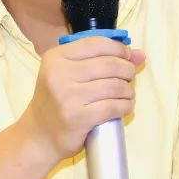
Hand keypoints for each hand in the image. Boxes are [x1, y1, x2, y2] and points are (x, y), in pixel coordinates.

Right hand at [18, 36, 144, 161]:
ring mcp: (67, 96)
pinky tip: (124, 106)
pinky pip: (113, 106)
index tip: (127, 57)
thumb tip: (140, 54)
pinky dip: (125, 106)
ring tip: (126, 94)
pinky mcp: (77, 117)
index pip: (97, 43)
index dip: (119, 48)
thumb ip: (103, 60)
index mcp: (56, 57)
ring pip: (115, 85)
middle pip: (109, 64)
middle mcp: (59, 74)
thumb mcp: (71, 75)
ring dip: (128, 90)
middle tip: (128, 78)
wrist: (39, 136)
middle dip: (127, 70)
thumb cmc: (57, 101)